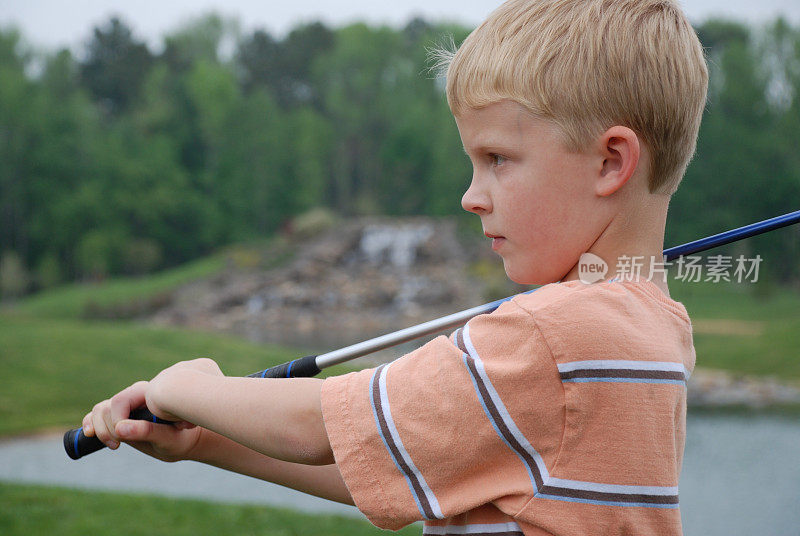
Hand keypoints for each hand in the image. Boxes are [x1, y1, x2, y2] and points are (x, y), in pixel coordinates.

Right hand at [82, 357, 223, 461]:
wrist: (185, 440)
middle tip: (117, 446)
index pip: (120, 401)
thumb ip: (147, 432)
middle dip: (106, 428)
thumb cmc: (181, 438)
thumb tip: (121, 428)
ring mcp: (127, 405)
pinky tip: (89, 434)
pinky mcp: (121, 415)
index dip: (116, 421)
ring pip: (100, 409)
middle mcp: (136, 397)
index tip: (121, 442)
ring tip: (111, 444)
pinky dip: (91, 422)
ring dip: (97, 427)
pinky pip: (98, 413)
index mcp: (149, 395)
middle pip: (107, 406)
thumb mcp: (168, 439)